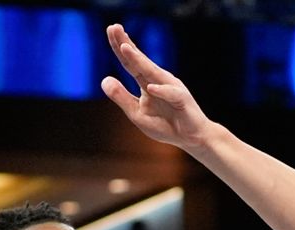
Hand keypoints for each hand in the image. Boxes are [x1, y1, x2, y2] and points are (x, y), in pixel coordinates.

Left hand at [101, 24, 214, 150]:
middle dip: (126, 44)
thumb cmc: (164, 125)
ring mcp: (171, 87)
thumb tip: (104, 79)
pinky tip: (151, 88)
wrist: (191, 137)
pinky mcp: (182, 100)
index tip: (110, 30)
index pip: (130, 63)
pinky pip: (171, 94)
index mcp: (146, 81)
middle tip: (113, 27)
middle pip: (139, 60)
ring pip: (153, 72)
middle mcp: (158, 79)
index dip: (119, 47)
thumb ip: (121, 97)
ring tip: (125, 48)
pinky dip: (162, 91)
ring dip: (139, 60)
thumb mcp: (136, 113)